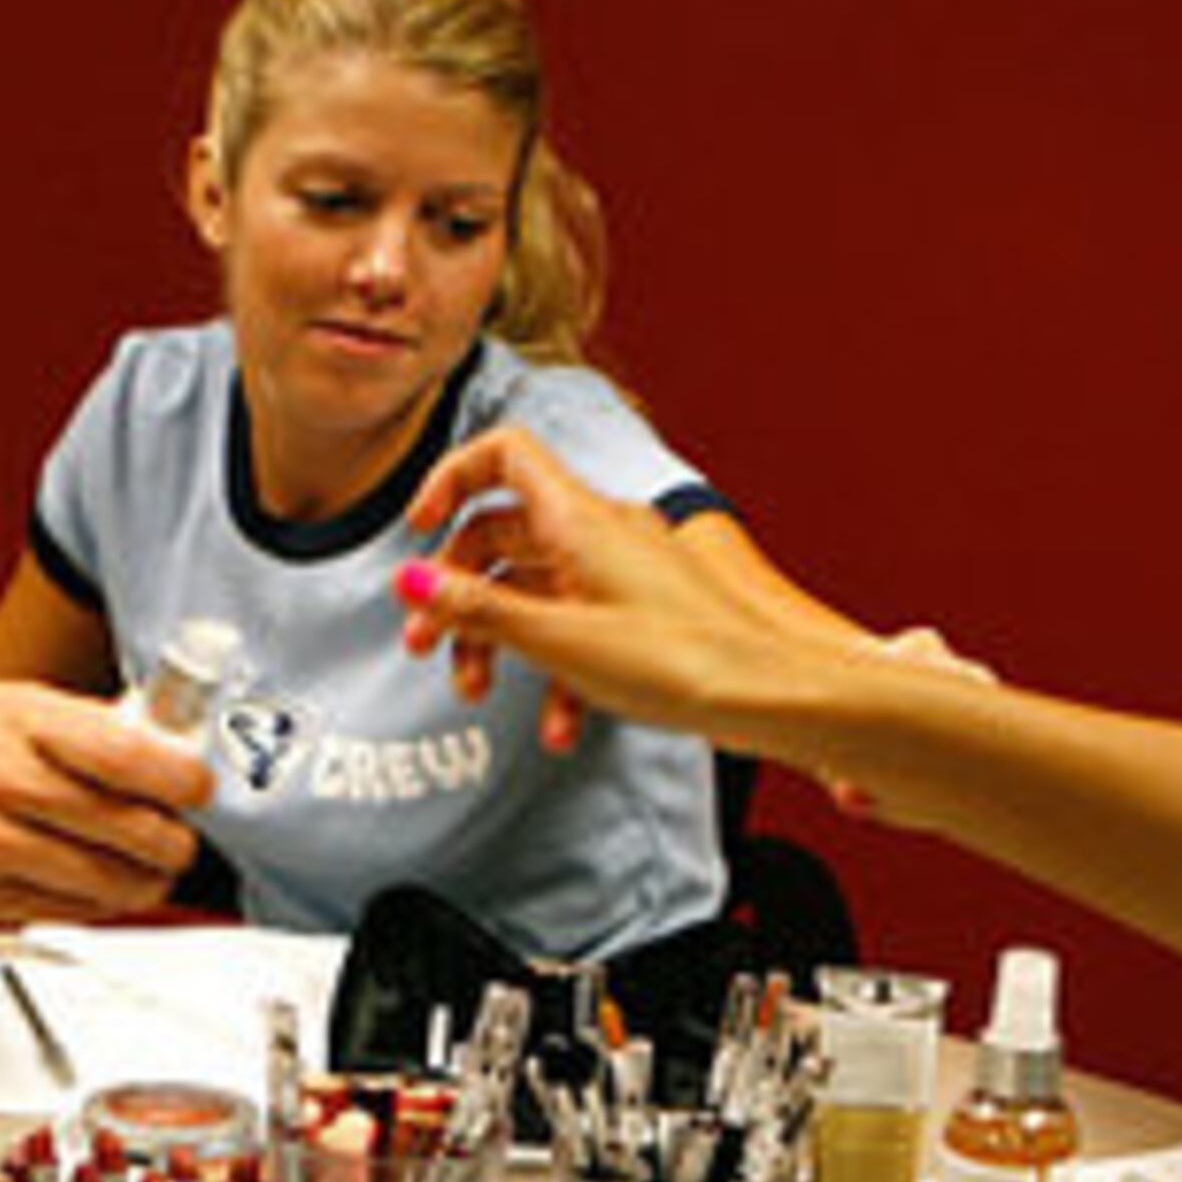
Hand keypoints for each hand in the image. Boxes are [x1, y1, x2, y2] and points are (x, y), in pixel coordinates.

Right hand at [0, 682, 207, 922]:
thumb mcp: (3, 707)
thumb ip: (79, 727)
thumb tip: (159, 748)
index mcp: (25, 725)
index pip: (135, 757)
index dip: (185, 781)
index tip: (197, 789)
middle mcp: (12, 784)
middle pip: (138, 831)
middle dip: (175, 842)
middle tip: (178, 839)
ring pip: (112, 883)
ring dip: (147, 882)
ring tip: (149, 870)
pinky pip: (71, 911)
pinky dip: (99, 904)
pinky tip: (98, 887)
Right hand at [397, 427, 828, 749]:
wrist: (770, 695)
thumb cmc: (680, 660)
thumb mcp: (558, 639)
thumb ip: (479, 610)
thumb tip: (410, 581)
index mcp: (578, 519)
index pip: (502, 454)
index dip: (450, 479)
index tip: (418, 528)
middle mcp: (600, 533)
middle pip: (502, 534)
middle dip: (456, 591)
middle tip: (426, 645)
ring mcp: (623, 573)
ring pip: (535, 589)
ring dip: (498, 640)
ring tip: (476, 693)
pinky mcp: (642, 613)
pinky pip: (578, 625)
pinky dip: (555, 670)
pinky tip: (559, 728)